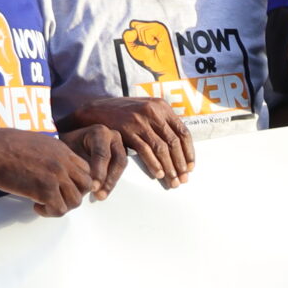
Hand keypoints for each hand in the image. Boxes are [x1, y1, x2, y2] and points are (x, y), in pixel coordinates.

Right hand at [0, 129, 105, 216]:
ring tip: (45, 205)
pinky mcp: (44, 190)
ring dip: (62, 206)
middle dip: (74, 195)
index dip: (76, 182)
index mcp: (62, 150)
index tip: (62, 187)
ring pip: (75, 201)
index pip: (85, 170)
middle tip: (56, 198)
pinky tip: (36, 207)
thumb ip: (50, 155)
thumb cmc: (2, 146)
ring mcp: (55, 176)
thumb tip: (51, 168)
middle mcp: (63, 162)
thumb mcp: (35, 143)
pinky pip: (59, 210)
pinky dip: (49, 212)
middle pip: (86, 185)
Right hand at [68, 94, 193, 187]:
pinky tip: (158, 174)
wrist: (97, 109)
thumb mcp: (148, 110)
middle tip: (183, 179)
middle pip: (173, 142)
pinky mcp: (127, 130)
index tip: (191, 168)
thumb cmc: (125, 113)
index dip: (189, 152)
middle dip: (180, 164)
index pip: (183, 132)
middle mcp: (153, 112)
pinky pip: (145, 150)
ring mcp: (140, 121)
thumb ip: (164, 122)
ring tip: (172, 181)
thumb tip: (182, 146)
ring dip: (169, 167)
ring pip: (161, 148)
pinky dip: (153, 164)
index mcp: (162, 107)